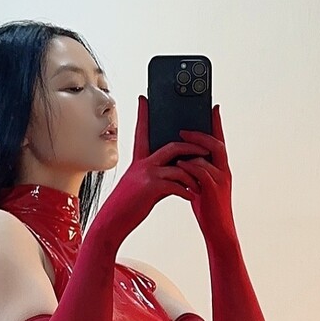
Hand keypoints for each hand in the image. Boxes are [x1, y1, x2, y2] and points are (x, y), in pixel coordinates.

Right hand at [90, 96, 203, 250]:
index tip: (144, 98)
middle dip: (193, 146)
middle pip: (173, 146)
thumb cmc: (127, 205)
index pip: (143, 132)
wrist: (112, 221)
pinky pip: (176, 185)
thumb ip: (156, 175)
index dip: (144, 114)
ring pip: (179, 166)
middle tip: (207, 149)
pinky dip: (187, 191)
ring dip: (194, 175)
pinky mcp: (151, 188)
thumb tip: (175, 173)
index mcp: (140, 161)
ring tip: (200, 184)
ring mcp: (147, 175)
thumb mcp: (139, 185)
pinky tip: (191, 197)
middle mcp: (143, 164)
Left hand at [173, 104, 235, 240]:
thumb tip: (182, 156)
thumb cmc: (208, 207)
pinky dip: (190, 166)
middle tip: (183, 129)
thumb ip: (195, 169)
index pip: (219, 141)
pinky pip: (202, 173)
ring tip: (178, 142)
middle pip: (216, 144)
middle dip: (200, 134)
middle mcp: (223, 171)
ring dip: (193, 148)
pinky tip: (179, 164)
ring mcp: (220, 181)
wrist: (218, 230)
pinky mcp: (213, 191)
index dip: (216, 124)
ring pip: (209, 156)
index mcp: (220, 168)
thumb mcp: (201, 183)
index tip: (213, 107)